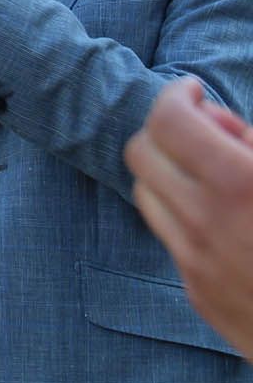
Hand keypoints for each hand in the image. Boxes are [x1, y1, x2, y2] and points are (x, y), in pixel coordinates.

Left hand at [126, 78, 252, 355]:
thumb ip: (250, 138)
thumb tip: (210, 118)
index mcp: (240, 185)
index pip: (168, 121)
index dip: (175, 95)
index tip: (193, 91)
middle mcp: (208, 222)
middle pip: (140, 152)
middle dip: (163, 131)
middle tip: (201, 131)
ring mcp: (196, 261)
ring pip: (145, 193)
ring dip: (167, 172)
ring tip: (211, 174)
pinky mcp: (196, 291)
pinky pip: (169, 235)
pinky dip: (183, 212)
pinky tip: (222, 218)